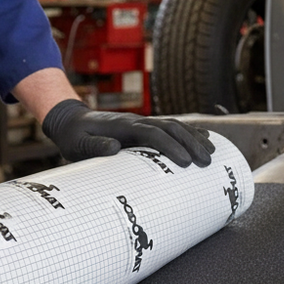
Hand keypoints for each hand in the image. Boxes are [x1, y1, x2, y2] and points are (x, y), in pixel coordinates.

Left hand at [41, 99, 213, 166]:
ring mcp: (142, 123)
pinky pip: (170, 128)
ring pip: (174, 126)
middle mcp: (137, 121)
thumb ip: (94, 146)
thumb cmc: (75, 136)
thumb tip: (113, 148)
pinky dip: (188, 133)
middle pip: (171, 128)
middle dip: (191, 143)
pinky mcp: (143, 128)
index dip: (170, 146)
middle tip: (207, 161)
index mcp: (124, 125)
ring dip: (194, 138)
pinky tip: (203, 139)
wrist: (71, 122)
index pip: (153, 134)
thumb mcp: (78, 144)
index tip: (186, 162)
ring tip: (212, 152)